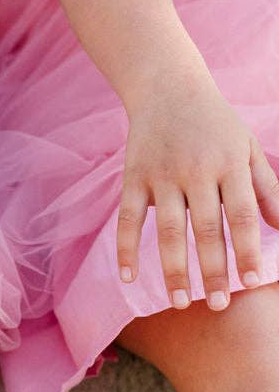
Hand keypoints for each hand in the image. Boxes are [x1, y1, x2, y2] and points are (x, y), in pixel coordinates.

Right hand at [118, 75, 278, 308]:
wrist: (167, 88)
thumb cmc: (216, 123)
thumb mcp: (248, 148)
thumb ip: (267, 189)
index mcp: (230, 163)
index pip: (242, 214)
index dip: (248, 249)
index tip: (251, 281)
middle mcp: (197, 170)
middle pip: (207, 228)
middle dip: (213, 269)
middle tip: (217, 304)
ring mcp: (163, 174)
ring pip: (170, 231)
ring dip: (174, 269)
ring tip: (180, 302)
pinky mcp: (134, 177)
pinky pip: (129, 220)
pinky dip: (127, 249)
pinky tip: (128, 278)